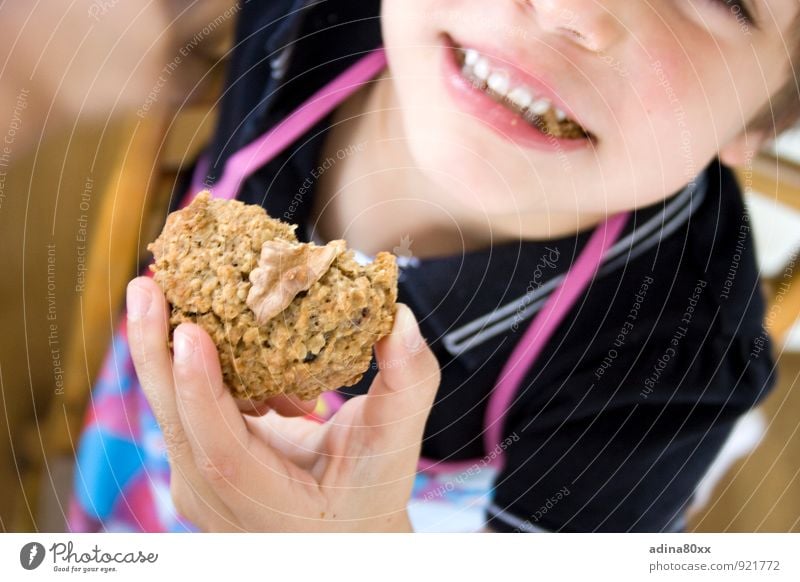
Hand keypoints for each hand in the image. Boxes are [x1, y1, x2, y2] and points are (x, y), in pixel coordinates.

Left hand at [126, 276, 439, 531]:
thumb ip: (407, 383)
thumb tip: (399, 318)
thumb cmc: (370, 490)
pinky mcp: (198, 459)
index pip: (223, 455)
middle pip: (178, 425)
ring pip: (171, 410)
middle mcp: (220, 503)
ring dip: (162, 348)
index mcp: (271, 508)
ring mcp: (201, 483)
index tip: (191, 332)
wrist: (342, 526)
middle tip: (147, 287)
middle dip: (156, 353)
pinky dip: (188, 359)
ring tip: (159, 288)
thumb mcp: (396, 443)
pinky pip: (184, 404)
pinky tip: (204, 318)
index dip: (204, 393)